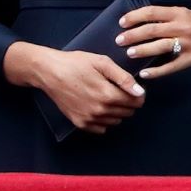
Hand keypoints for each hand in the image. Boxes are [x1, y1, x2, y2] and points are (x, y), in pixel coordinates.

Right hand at [3, 42, 144, 134]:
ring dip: (117, 110)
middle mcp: (100, 111)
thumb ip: (123, 78)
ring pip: (116, 120)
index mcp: (108, 95)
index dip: (138, 94)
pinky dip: (104, 119)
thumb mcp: (102, 62)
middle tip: (117, 88)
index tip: (132, 87)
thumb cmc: (76, 63)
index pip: (136, 102)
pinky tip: (97, 105)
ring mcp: (89, 119)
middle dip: (128, 101)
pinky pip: (102, 128)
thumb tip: (140, 92)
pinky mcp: (80, 124)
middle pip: (128, 112)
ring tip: (106, 95)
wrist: (50, 72)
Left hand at [115, 6, 190, 79]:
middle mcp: (181, 26)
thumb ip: (167, 18)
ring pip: (160, 46)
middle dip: (133, 35)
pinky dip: (156, 71)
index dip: (134, 17)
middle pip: (152, 29)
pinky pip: (171, 66)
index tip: (122, 22)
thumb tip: (142, 23)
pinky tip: (145, 73)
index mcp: (178, 13)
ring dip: (142, 50)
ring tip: (129, 54)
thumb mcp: (185, 14)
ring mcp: (187, 43)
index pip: (151, 12)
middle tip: (119, 40)